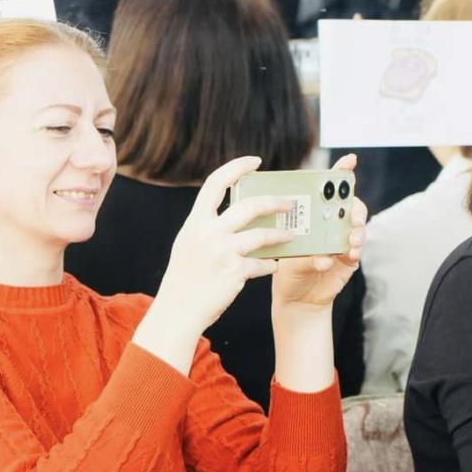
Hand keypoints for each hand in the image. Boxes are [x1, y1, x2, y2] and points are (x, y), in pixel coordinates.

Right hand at [152, 156, 295, 334]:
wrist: (178, 311)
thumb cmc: (185, 279)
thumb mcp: (189, 245)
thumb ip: (207, 227)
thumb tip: (236, 213)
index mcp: (195, 222)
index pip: (215, 183)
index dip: (236, 167)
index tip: (255, 161)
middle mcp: (208, 233)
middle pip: (249, 206)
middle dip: (274, 201)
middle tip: (290, 203)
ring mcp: (222, 252)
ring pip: (262, 234)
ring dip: (282, 234)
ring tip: (293, 235)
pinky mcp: (234, 272)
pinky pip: (262, 264)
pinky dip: (270, 264)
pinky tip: (273, 265)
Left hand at [272, 153, 366, 311]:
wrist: (296, 300)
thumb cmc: (287, 272)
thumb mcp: (289, 256)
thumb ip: (306, 253)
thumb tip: (324, 257)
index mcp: (313, 214)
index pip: (327, 189)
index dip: (341, 172)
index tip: (350, 160)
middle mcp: (330, 223)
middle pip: (349, 205)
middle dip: (354, 207)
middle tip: (352, 216)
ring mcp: (342, 240)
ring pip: (357, 227)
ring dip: (357, 231)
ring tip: (352, 239)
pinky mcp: (349, 259)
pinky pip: (357, 250)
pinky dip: (355, 251)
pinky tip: (350, 254)